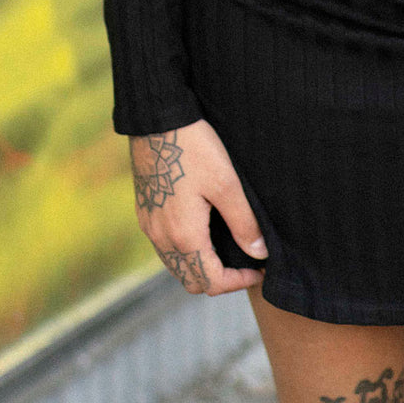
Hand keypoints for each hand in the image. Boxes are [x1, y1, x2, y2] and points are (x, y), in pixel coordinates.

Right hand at [129, 118, 267, 294]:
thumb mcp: (226, 183)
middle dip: (220, 280)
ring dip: (201, 267)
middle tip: (245, 262)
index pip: (211, 282)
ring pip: (176, 267)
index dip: (238, 282)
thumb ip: (243, 222)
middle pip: (191, 281)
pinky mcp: (144, 213)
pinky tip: (203, 231)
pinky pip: (165, 248)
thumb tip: (258, 253)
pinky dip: (185, 252)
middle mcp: (162, 238)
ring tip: (227, 248)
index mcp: (184, 236)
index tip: (258, 269)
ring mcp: (150, 227)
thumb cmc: (193, 148)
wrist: (155, 120)